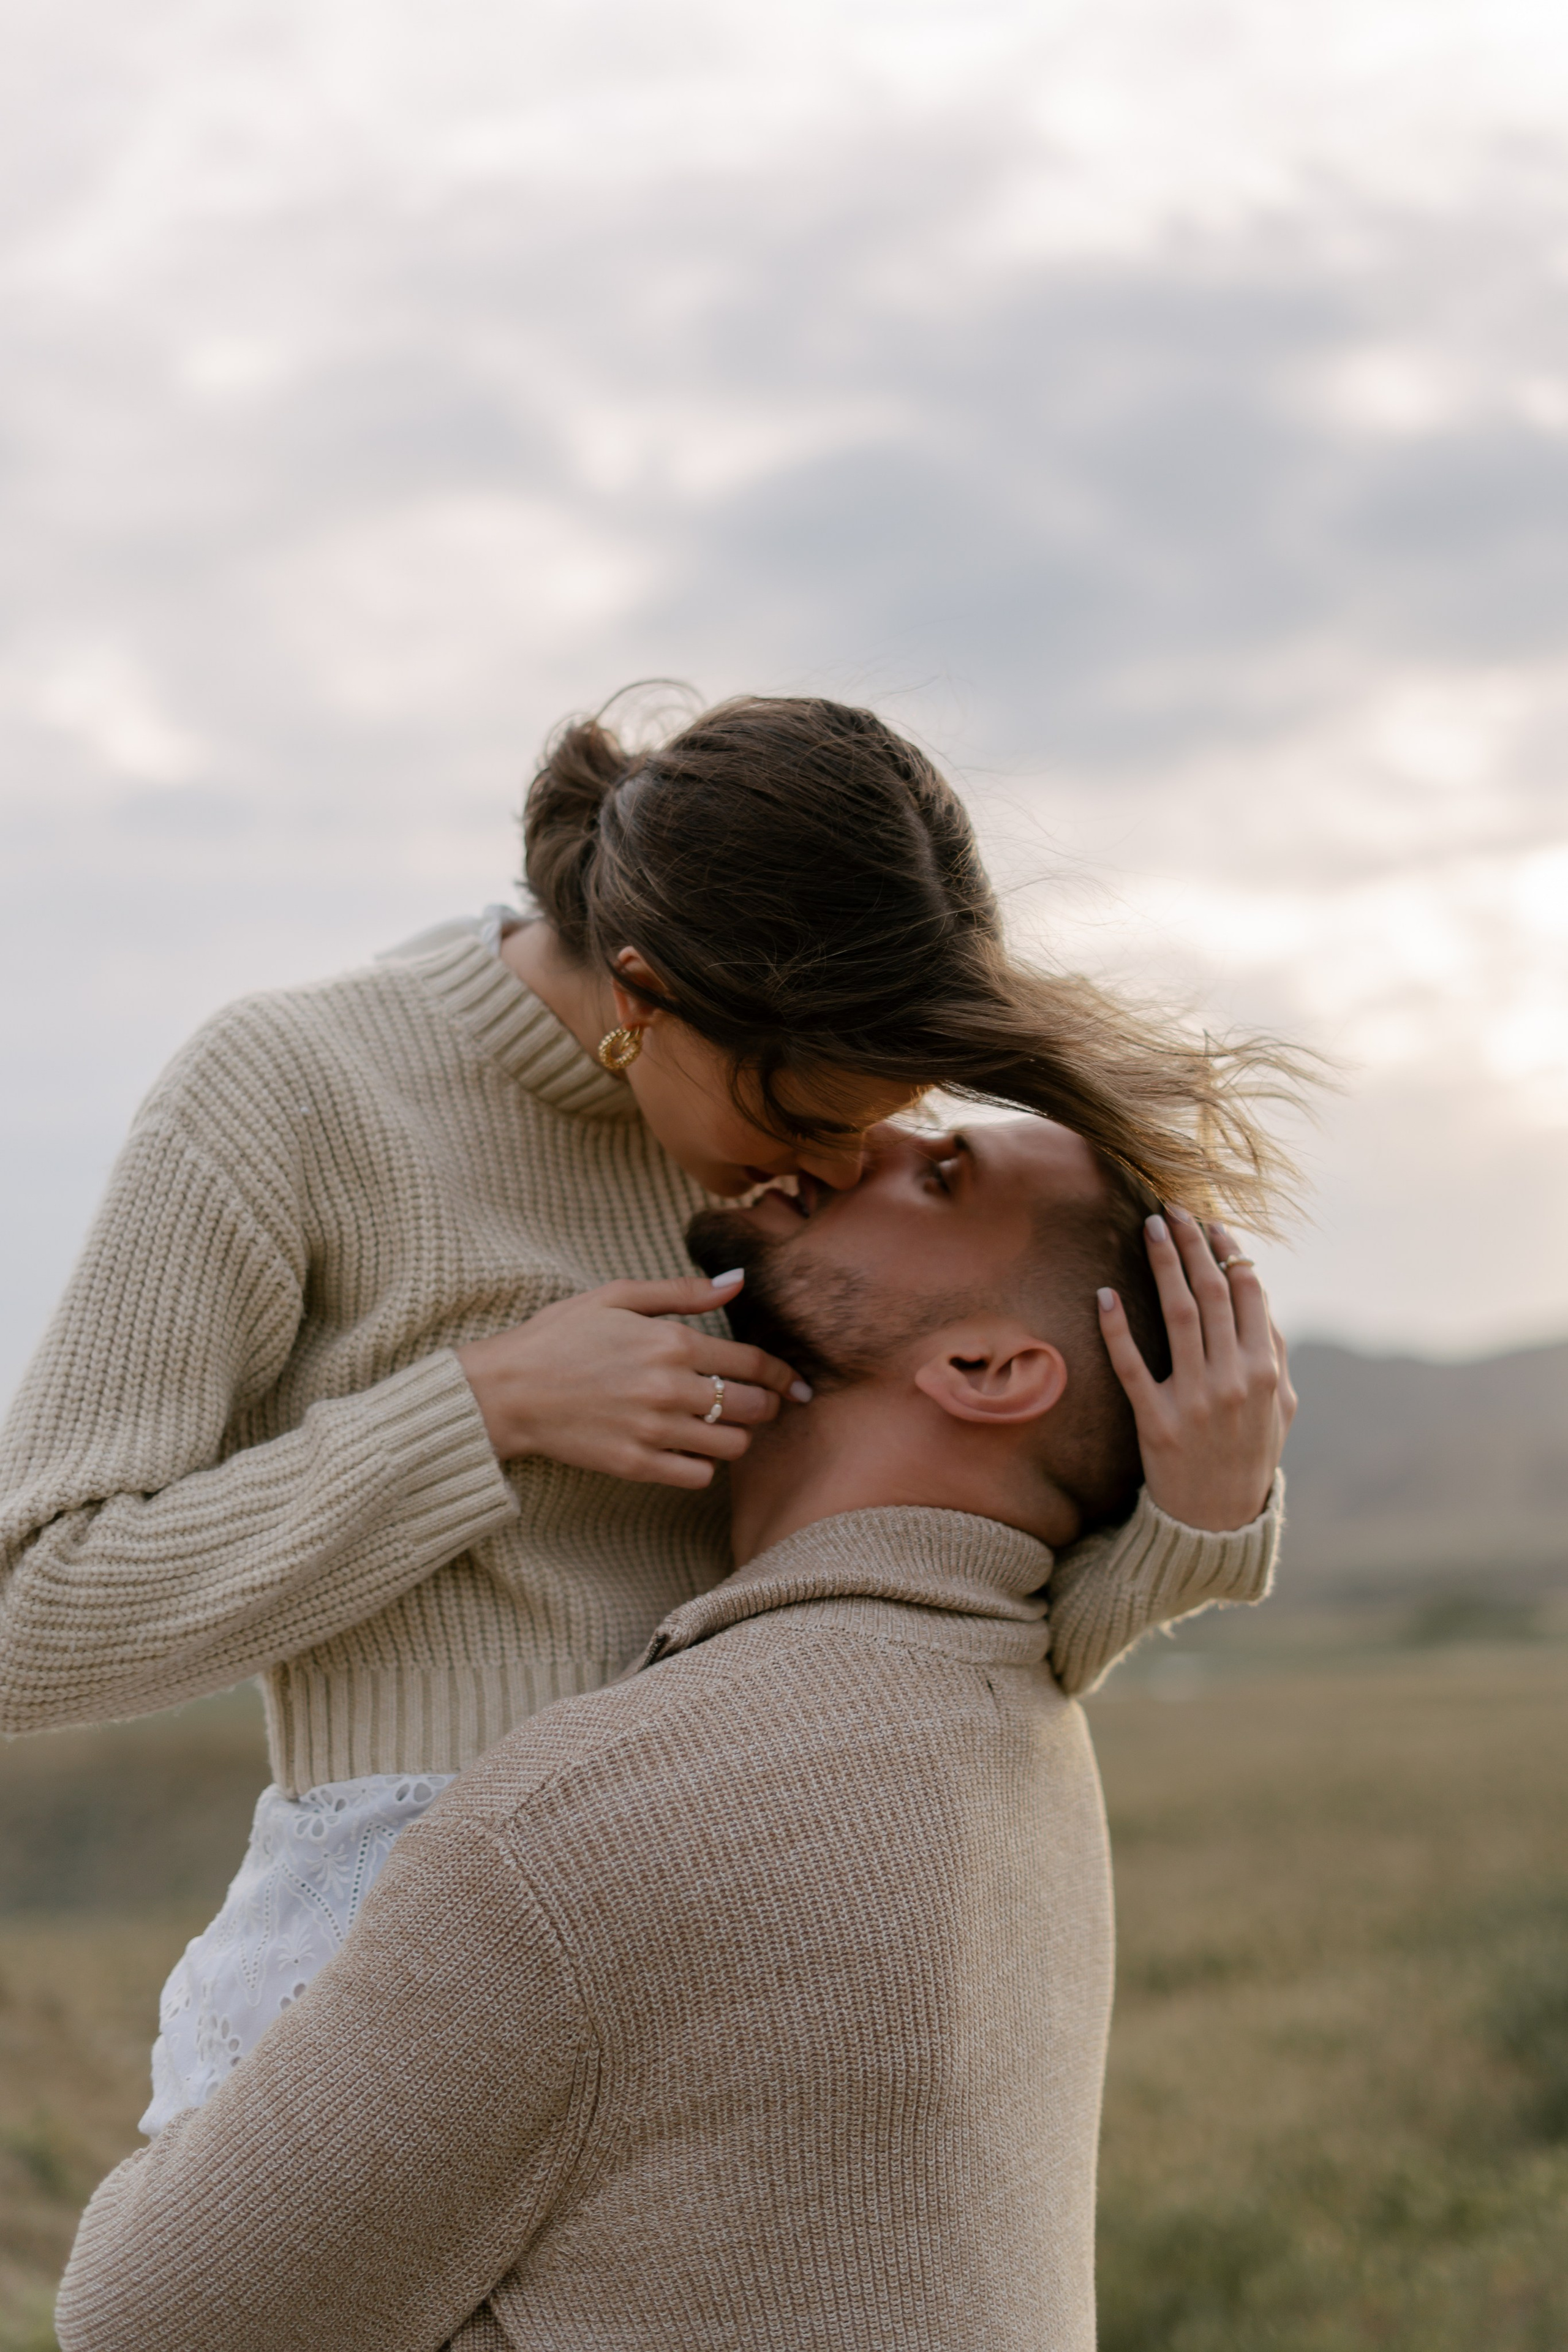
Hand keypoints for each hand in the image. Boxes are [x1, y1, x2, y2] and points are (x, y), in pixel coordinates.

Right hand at [455, 1272, 811, 1489]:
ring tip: (721, 1426)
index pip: (754, 1363)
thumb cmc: (559, 1336)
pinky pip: (699, 1476)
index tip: (794, 1383)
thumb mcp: (616, 1295)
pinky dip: (704, 1465)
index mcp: (671, 1342)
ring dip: (736, 1436)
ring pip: (732, 1445)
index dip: (783, 1374)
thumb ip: (682, 1291)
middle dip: (765, 1405)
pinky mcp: (636, 1465)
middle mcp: (670, 1388)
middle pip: (752, 1407)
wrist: (505, 1390)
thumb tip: (738, 1280)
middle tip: (759, 1404)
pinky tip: (689, 1450)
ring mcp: (654, 1431)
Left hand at [1096, 1208, 1294, 1531]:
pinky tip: (1105, 1295)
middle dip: (1193, 1244)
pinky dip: (1117, 1328)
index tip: (1210, 1223)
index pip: (1248, 1294)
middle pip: (1211, 1293)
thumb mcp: (1280, 1406)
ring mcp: (1194, 1399)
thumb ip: (1275, 1352)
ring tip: (1149, 1228)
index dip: (1228, 1253)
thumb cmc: (1250, 1455)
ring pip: (1176, 1316)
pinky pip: (1132, 1366)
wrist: (1219, 1522)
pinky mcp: (1156, 1421)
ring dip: (1163, 1265)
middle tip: (1172, 1207)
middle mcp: (1233, 1380)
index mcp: (1266, 1371)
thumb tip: (1260, 1297)